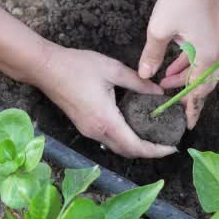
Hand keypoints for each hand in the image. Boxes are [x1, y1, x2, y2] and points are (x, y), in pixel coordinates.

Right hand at [32, 43, 175, 157]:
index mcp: (106, 120)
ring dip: (136, 147)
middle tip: (167, 142)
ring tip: (154, 136)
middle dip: (149, 152)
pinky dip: (124, 140)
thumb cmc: (77, 66)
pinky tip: (134, 127)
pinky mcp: (84, 126)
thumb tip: (159, 92)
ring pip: (117, 148)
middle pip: (127, 152)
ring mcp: (88, 131)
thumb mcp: (113, 69)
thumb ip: (138, 83)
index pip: (136, 146)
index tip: (173, 148)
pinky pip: (108, 140)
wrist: (45, 68)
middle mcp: (97, 132)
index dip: (156, 151)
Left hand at [138, 0, 218, 127]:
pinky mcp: (212, 34)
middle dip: (188, 97)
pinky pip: (201, 58)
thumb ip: (152, 56)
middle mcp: (217, 53)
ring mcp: (217, 43)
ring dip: (185, 79)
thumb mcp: (159, 30)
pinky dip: (188, 66)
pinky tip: (171, 66)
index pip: (198, 91)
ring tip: (165, 85)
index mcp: (206, 57)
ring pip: (202, 71)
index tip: (186, 124)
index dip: (190, 108)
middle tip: (175, 109)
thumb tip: (145, 75)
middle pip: (204, 85)